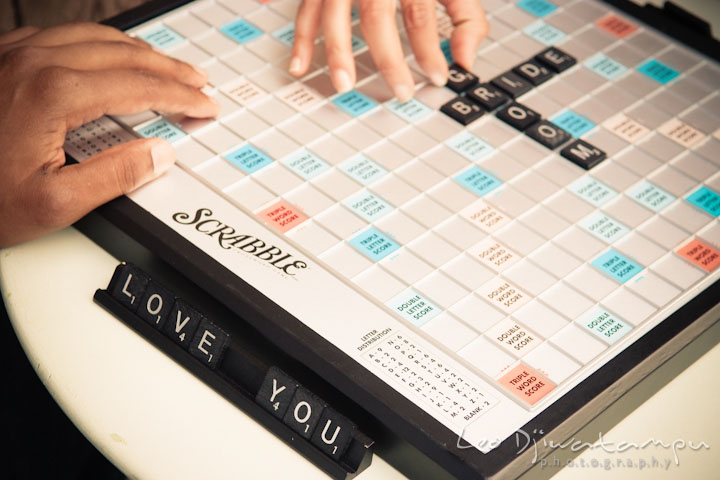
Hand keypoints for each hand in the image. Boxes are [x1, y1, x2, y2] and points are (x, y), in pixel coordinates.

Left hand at [0, 22, 218, 247]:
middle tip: (198, 82)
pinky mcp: (3, 57)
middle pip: (124, 53)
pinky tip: (111, 54)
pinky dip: (103, 43)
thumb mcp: (53, 203)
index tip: (204, 106)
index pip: (138, 86)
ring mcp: (15, 54)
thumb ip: (115, 177)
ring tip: (167, 65)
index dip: (180, 96)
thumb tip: (159, 155)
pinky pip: (66, 34)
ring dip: (140, 50)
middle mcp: (34, 62)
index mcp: (52, 93)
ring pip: (96, 36)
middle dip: (169, 68)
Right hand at [289, 0, 487, 101]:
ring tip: (345, 85)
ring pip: (335, 13)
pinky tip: (300, 66)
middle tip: (401, 92)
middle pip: (377, 17)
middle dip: (389, 59)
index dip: (429, 49)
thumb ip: (465, 18)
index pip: (419, 15)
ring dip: (338, 52)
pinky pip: (305, 10)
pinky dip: (301, 39)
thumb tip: (465, 61)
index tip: (438, 77)